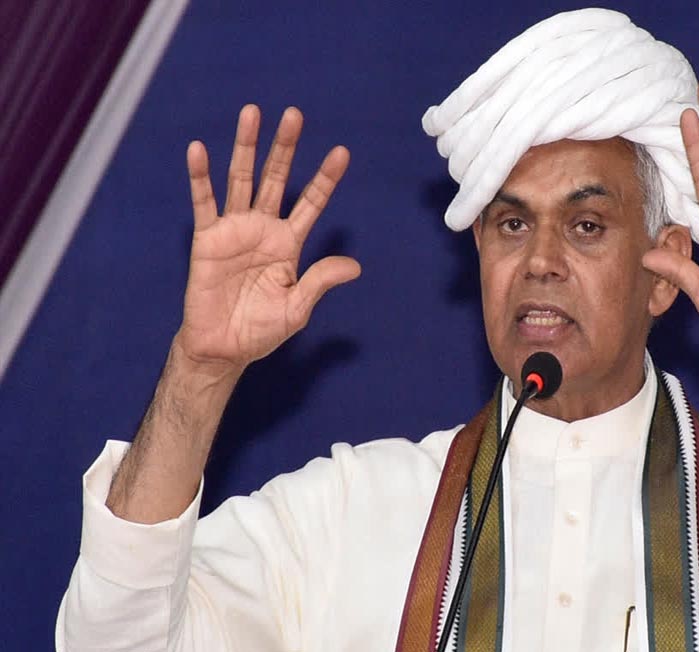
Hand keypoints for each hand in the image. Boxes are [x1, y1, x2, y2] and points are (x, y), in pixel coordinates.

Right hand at [176, 105, 360, 372]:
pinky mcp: (207, 239)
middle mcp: (263, 228)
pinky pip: (204, 203)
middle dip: (286, 148)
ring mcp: (235, 230)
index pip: (311, 202)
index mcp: (290, 243)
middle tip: (295, 114)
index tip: (342, 152)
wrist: (223, 348)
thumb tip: (355, 266)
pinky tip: (200, 150)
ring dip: (246, 146)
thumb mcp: (297, 307)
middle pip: (277, 179)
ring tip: (252, 113)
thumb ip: (320, 281)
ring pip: (241, 179)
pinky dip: (200, 177)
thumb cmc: (261, 330)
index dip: (325, 178)